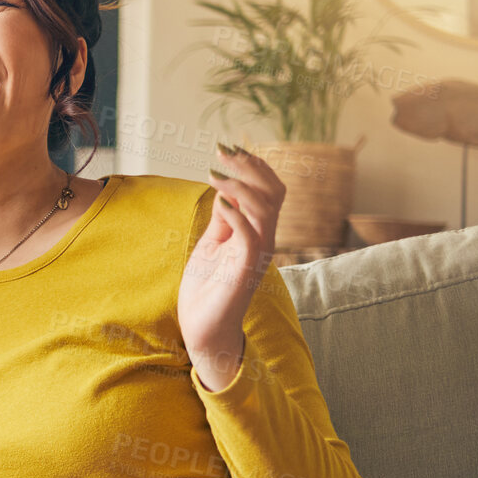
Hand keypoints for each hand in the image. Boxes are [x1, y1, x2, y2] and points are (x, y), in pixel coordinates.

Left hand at [180, 145, 285, 390]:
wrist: (203, 329)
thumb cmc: (207, 289)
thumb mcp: (211, 245)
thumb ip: (222, 219)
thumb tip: (224, 189)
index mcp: (256, 232)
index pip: (268, 189)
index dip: (252, 165)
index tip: (226, 148)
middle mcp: (263, 240)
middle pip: (274, 191)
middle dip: (250, 166)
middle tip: (223, 150)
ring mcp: (257, 254)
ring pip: (266, 208)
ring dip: (241, 185)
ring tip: (216, 174)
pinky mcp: (245, 270)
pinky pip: (250, 235)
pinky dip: (237, 213)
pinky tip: (220, 201)